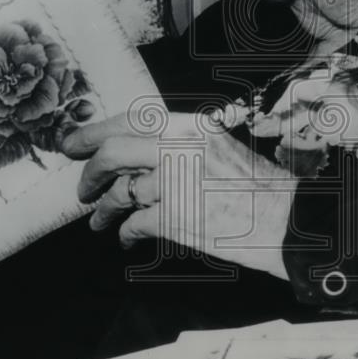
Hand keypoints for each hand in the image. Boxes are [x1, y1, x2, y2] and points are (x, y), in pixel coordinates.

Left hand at [62, 112, 294, 278]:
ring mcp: (175, 182)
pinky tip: (126, 239)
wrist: (284, 220)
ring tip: (100, 220)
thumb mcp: (215, 147)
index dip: (94, 131)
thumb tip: (125, 154)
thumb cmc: (251, 187)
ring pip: (118, 193)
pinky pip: (132, 224)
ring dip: (103, 210)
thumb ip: (174, 144)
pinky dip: (124, 234)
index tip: (73, 143)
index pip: (130, 119)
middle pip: (112, 153)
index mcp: (190, 125)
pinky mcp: (174, 217)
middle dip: (88, 172)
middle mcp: (179, 148)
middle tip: (82, 189)